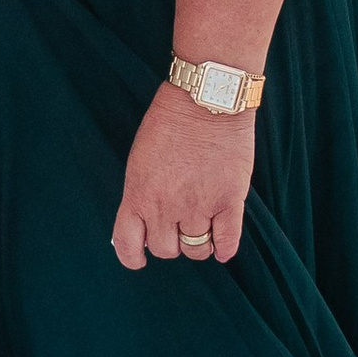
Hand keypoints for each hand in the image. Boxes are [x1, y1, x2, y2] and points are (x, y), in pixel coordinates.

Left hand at [112, 80, 257, 267]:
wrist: (205, 98)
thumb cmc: (169, 121)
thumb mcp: (140, 158)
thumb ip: (141, 192)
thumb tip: (143, 219)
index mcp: (139, 194)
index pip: (128, 245)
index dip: (133, 257)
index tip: (140, 257)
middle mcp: (166, 206)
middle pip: (166, 250)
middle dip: (170, 242)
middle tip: (177, 226)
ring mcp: (199, 206)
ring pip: (196, 249)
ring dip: (197, 243)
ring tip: (201, 226)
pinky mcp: (229, 201)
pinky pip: (227, 242)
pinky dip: (224, 248)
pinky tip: (222, 244)